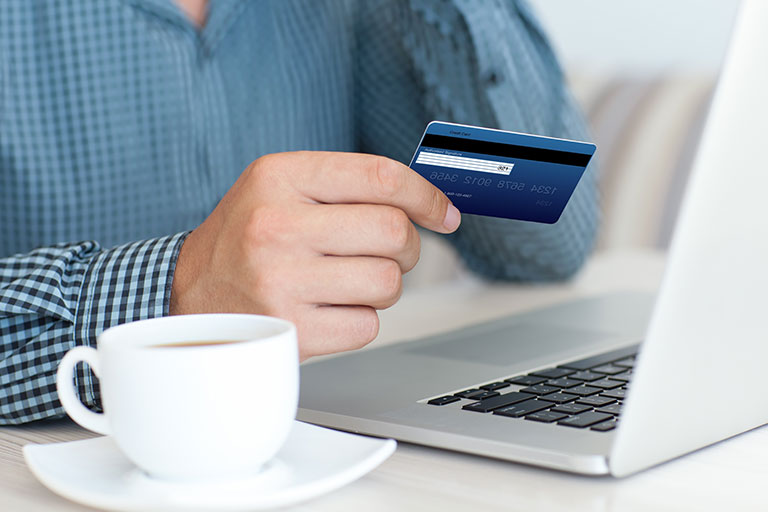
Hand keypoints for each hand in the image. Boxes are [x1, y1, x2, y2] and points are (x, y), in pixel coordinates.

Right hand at [170, 151, 460, 359]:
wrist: (189, 294)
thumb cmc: (246, 238)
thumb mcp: (281, 188)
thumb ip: (347, 185)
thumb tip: (431, 203)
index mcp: (279, 178)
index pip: (379, 176)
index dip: (426, 196)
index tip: (444, 214)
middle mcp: (276, 226)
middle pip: (393, 231)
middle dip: (405, 246)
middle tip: (387, 252)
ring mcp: (281, 282)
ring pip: (387, 282)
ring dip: (382, 286)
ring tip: (347, 282)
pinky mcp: (291, 332)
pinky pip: (368, 326)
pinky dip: (359, 320)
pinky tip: (328, 309)